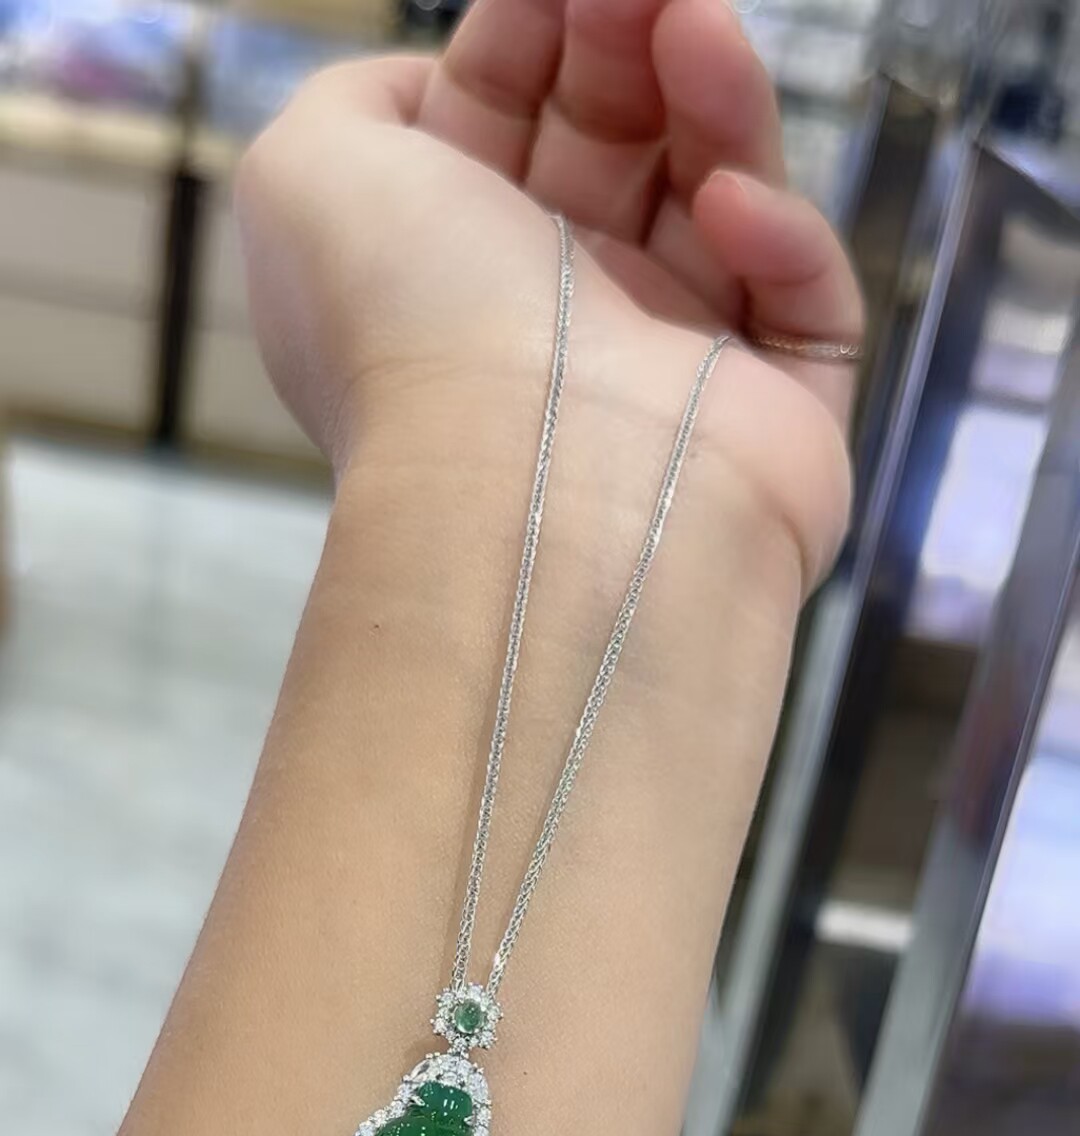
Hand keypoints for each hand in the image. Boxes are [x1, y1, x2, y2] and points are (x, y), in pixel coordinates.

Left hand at [236, 0, 860, 590]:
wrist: (531, 499)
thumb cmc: (411, 332)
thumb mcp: (304, 174)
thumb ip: (350, 101)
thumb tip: (430, 86)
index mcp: (452, 266)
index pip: (509, 114)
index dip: (537, 23)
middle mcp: (561, 317)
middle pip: (620, 139)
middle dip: (632, 39)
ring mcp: (674, 371)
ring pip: (722, 195)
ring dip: (717, 99)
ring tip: (700, 32)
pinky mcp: (779, 421)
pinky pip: (805, 304)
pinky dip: (781, 239)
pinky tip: (729, 210)